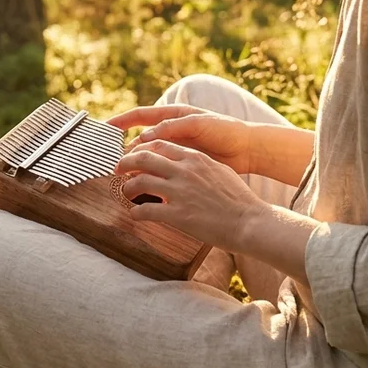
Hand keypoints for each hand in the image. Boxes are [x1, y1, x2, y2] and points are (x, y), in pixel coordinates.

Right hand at [105, 105, 254, 174]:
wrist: (248, 149)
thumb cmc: (226, 130)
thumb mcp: (199, 124)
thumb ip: (174, 127)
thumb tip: (146, 134)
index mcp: (173, 116)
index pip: (141, 116)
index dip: (122, 121)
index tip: (105, 129)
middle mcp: (172, 132)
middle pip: (141, 140)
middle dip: (126, 151)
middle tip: (114, 164)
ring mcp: (177, 149)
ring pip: (149, 157)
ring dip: (137, 166)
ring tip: (124, 178)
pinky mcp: (183, 165)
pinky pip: (161, 170)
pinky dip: (151, 177)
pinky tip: (143, 187)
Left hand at [114, 139, 270, 252]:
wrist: (250, 221)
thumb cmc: (238, 200)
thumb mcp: (219, 171)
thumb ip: (198, 165)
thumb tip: (184, 164)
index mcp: (194, 158)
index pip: (159, 145)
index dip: (141, 149)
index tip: (134, 155)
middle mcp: (184, 171)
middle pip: (143, 158)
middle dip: (125, 162)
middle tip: (117, 169)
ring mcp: (179, 192)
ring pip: (139, 182)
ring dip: (127, 187)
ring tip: (126, 193)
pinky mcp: (178, 215)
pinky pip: (145, 211)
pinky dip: (136, 213)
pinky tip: (135, 215)